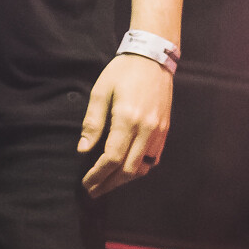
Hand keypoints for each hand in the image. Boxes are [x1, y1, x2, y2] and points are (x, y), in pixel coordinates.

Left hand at [78, 53, 172, 197]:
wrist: (153, 58)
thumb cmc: (123, 71)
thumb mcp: (101, 91)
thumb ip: (92, 122)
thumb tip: (83, 150)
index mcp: (128, 118)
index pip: (112, 158)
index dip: (98, 175)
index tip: (86, 183)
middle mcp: (147, 129)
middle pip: (128, 169)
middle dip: (109, 184)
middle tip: (93, 190)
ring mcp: (159, 131)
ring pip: (143, 168)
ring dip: (124, 180)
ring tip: (108, 183)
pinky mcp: (165, 130)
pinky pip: (154, 159)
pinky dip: (140, 169)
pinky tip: (127, 170)